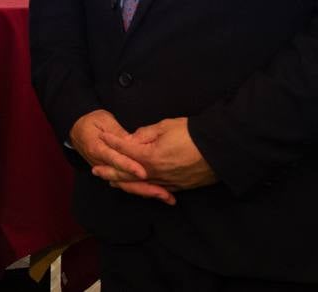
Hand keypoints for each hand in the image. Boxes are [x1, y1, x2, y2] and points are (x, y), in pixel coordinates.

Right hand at [68, 109, 175, 205]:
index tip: (144, 172)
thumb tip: (131, 141)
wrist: (77, 128)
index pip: (115, 160)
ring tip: (166, 197)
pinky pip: (127, 185)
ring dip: (146, 192)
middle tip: (163, 193)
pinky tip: (157, 194)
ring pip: (126, 186)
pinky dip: (142, 191)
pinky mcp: (112, 174)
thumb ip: (118, 133)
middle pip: (123, 180)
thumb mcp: (104, 121)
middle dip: (144, 188)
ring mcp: (106, 171)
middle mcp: (101, 164)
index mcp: (97, 149)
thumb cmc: (92, 122)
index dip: (129, 167)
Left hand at [100, 117, 216, 199]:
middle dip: (110, 171)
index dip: (112, 142)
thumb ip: (145, 134)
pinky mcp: (179, 187)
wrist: (221, 149)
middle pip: (127, 174)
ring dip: (123, 183)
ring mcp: (168, 182)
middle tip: (95, 169)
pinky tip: (138, 187)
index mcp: (150, 157)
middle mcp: (156, 173)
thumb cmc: (193, 134)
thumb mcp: (165, 127)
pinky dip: (144, 189)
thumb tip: (132, 140)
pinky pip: (156, 189)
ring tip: (111, 181)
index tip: (101, 136)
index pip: (125, 150)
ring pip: (140, 185)